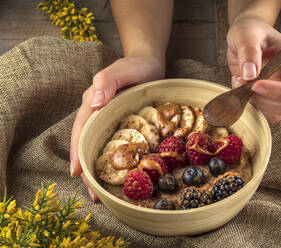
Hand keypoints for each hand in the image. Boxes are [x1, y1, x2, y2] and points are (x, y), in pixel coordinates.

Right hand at [70, 55, 163, 201]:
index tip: (78, 174)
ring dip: (100, 169)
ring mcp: (109, 120)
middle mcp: (98, 114)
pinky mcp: (121, 124)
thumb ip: (107, 82)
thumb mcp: (123, 69)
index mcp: (93, 102)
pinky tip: (120, 175)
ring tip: (103, 193)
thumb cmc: (136, 65)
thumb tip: (95, 103)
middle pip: (87, 144)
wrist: (149, 62)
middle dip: (88, 170)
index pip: (81, 131)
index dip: (78, 153)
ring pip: (99, 148)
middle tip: (94, 195)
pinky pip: (114, 145)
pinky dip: (114, 161)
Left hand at [226, 17, 280, 122]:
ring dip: (254, 104)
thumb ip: (249, 51)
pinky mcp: (266, 100)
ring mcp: (280, 93)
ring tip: (238, 82)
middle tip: (242, 83)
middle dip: (263, 100)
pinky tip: (238, 87)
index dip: (279, 90)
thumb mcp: (247, 34)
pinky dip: (248, 106)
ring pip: (276, 114)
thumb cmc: (250, 32)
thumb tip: (250, 75)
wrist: (243, 38)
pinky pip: (262, 114)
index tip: (256, 85)